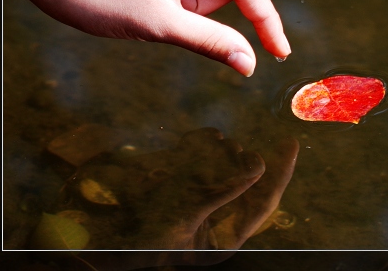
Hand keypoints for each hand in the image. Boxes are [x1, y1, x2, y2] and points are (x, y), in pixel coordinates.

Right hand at [75, 127, 298, 267]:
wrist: (97, 245)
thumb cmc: (138, 242)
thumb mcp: (181, 220)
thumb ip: (218, 193)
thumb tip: (255, 167)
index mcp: (225, 235)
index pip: (264, 201)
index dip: (280, 172)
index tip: (290, 143)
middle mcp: (217, 217)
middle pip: (245, 180)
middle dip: (240, 159)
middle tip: (230, 147)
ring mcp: (199, 200)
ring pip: (222, 167)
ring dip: (217, 151)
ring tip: (206, 144)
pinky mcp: (180, 185)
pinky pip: (198, 161)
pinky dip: (196, 146)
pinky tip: (189, 141)